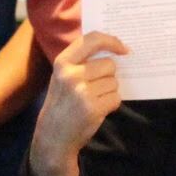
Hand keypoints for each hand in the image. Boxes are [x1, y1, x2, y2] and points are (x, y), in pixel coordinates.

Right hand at [31, 32, 126, 175]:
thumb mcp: (63, 76)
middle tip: (95, 88)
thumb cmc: (62, 102)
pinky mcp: (93, 108)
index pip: (92, 39)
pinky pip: (116, 98)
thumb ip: (82, 60)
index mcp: (62, 62)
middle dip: (108, 75)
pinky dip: (111, 104)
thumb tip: (117, 50)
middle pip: (109, 64)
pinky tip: (97, 109)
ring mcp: (82, 92)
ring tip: (93, 100)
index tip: (123, 48)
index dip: (112, 41)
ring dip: (109, 91)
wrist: (53, 135)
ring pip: (114, 82)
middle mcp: (71, 75)